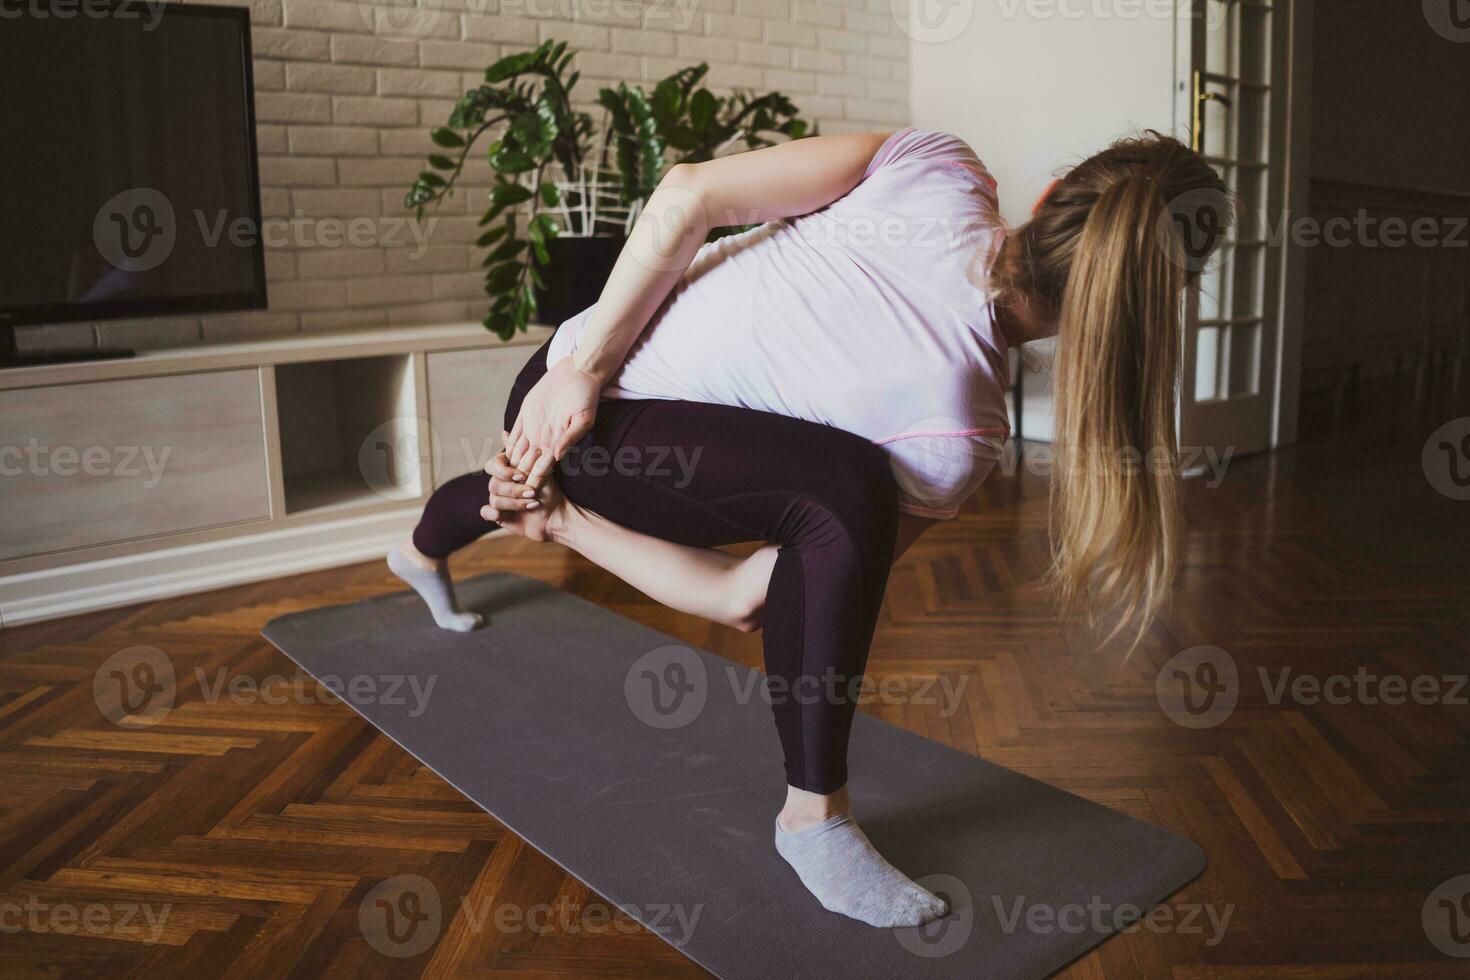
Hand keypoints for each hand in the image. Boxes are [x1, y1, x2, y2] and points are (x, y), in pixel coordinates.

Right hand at [482, 445, 565, 543]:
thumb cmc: (549, 492)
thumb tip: (510, 434)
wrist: (556, 517)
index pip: (492, 465)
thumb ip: (527, 455)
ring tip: (533, 504)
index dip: (504, 471)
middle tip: (532, 492)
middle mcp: (501, 483)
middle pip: (493, 483)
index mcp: (508, 470)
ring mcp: (498, 499)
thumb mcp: (541, 472)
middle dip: (514, 490)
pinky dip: (491, 513)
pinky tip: (499, 515)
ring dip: (514, 503)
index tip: (522, 476)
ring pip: (494, 499)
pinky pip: (486, 512)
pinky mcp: (498, 515)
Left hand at [505, 356, 601, 487]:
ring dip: (509, 466)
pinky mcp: (525, 414)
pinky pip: (512, 433)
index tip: (526, 495)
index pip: (541, 469)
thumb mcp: (584, 420)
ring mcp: (533, 427)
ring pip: (516, 452)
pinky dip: (506, 444)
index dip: (534, 482)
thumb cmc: (586, 397)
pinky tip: (498, 456)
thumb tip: (557, 456)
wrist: (578, 373)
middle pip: (526, 465)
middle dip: (518, 480)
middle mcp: (543, 439)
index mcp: (556, 444)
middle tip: (507, 494)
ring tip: (498, 480)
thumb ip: (570, 438)